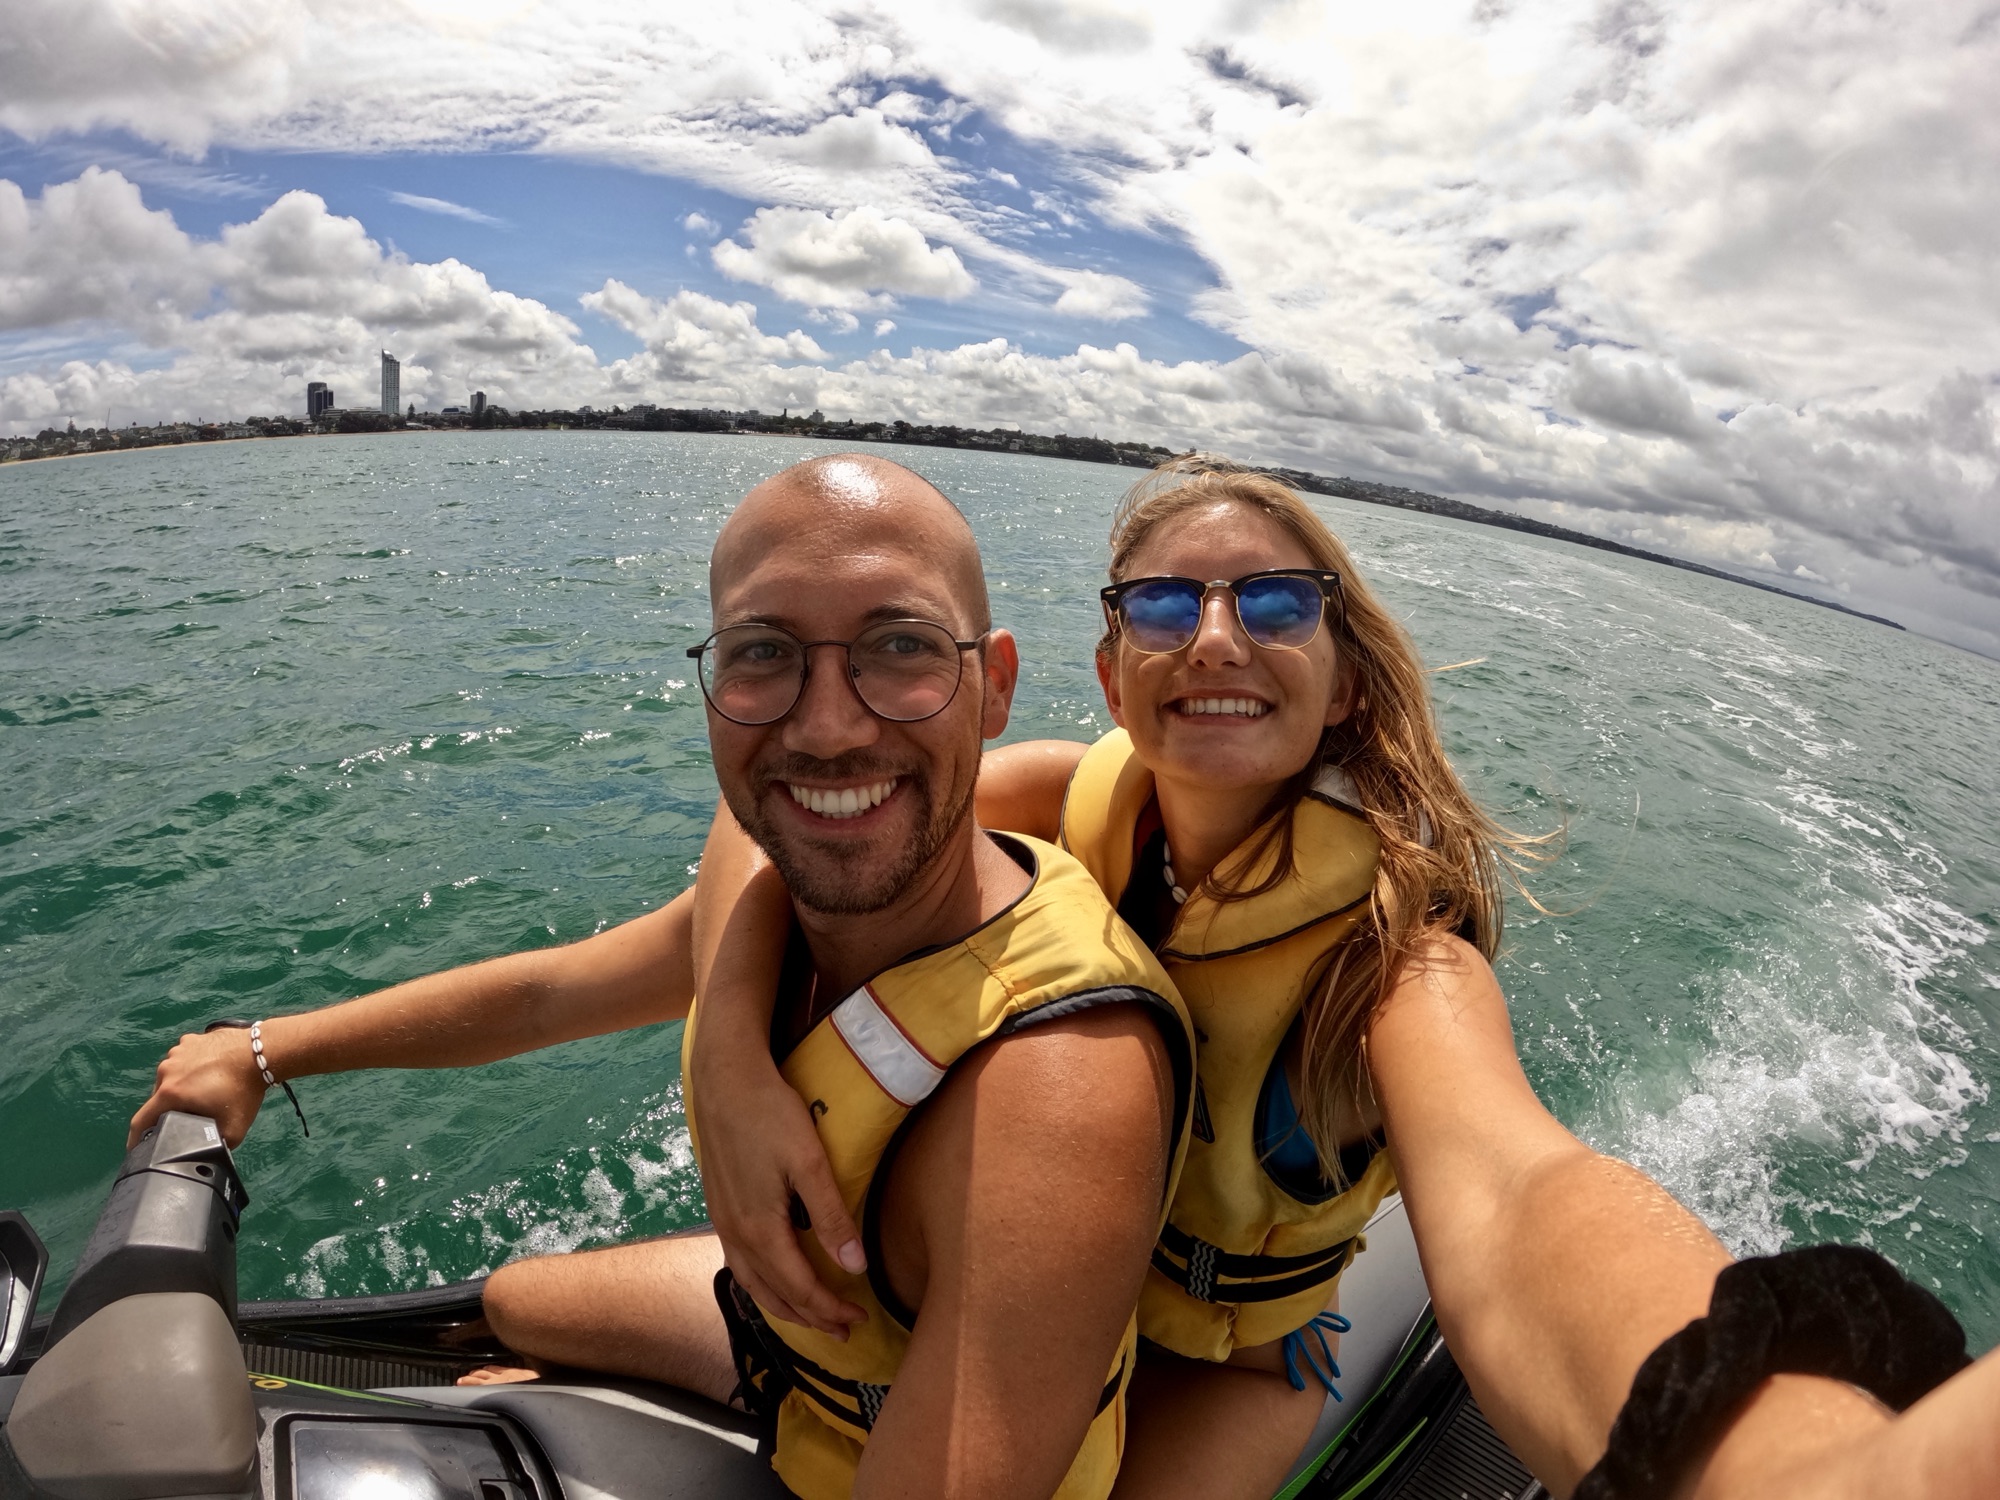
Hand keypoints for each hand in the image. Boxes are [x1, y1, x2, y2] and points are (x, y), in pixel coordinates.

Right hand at [128, 1028, 265, 1147]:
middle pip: (158, 1098)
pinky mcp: (189, 1040)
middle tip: (190, 1116)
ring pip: (171, 1077)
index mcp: (169, 1093)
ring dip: (181, 1087)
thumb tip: (206, 1152)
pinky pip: (183, 1059)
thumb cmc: (245, 1091)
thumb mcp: (233, 1130)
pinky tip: (209, 1072)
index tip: (137, 1149)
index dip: (136, 1138)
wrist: (261, 1052)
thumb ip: (214, 1145)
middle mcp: (166, 1070)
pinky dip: (190, 1068)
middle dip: (169, 1110)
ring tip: (203, 1092)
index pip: (141, 1120)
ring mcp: (177, 1052)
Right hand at [692, 1048, 868, 1337]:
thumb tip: (856, 1267)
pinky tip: (776, 1276)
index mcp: (760, 1230)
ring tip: (814, 1315)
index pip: (800, 1288)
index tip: (860, 1319)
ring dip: (785, 1305)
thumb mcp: (809, 1162)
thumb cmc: (770, 1114)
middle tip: (844, 1330)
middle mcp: (735, 1236)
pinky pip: (740, 1264)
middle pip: (774, 1295)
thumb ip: (831, 1216)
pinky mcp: (719, 1208)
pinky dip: (763, 1283)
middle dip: (810, 1317)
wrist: (724, 1079)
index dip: (830, 1309)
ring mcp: (722, 1223)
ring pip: (753, 1283)